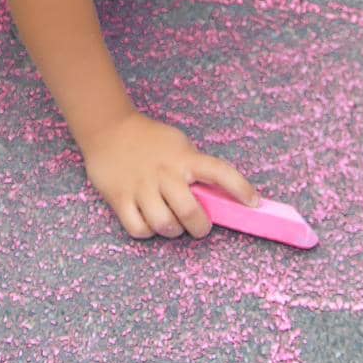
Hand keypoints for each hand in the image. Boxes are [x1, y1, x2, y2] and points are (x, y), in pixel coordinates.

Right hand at [81, 108, 260, 240]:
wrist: (109, 130)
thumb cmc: (151, 141)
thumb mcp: (179, 146)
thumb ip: (195, 168)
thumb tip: (216, 197)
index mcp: (185, 158)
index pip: (220, 172)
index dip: (240, 188)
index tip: (254, 203)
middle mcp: (165, 173)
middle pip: (190, 212)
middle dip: (200, 226)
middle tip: (200, 226)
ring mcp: (142, 187)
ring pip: (164, 224)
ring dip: (173, 230)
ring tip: (172, 223)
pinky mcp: (120, 198)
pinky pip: (138, 229)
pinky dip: (147, 232)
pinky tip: (149, 222)